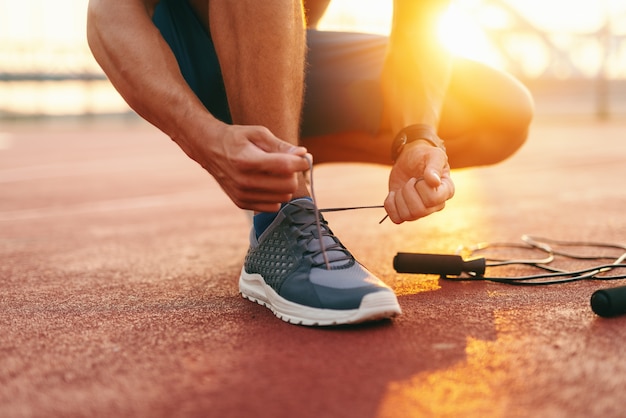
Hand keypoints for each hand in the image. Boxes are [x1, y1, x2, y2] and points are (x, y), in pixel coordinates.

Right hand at [176, 121, 310, 212]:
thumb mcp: (259, 134)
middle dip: (293, 174)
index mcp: (248, 160)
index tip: (303, 157)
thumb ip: (282, 146)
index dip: (301, 162)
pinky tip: (268, 184)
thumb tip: (304, 155)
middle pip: (288, 185)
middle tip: (288, 164)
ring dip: (285, 185)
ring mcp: (242, 194)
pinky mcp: (241, 203)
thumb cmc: (237, 139)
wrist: (209, 149)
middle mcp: (244, 181)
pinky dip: (275, 196)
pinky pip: (273, 207)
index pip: (286, 167)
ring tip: (276, 173)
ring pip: (283, 197)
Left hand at [384, 140, 454, 223]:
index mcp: (446, 191)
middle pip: (419, 211)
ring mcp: (421, 211)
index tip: (420, 176)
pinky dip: (390, 205)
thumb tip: (434, 182)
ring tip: (402, 187)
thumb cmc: (424, 156)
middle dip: (408, 192)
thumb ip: (434, 166)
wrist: (409, 158)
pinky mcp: (406, 212)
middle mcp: (436, 205)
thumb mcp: (432, 155)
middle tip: (410, 180)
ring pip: (407, 216)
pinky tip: (394, 194)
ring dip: (399, 198)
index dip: (421, 187)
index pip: (433, 199)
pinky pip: (396, 218)